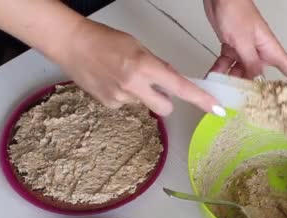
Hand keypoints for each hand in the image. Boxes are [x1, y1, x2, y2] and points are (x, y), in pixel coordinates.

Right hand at [53, 19, 220, 115]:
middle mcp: (133, 86)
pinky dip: (124, 96)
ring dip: (141, 94)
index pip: (180, 87)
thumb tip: (172, 81)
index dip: (199, 99)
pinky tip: (112, 82)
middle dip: (166, 100)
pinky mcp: (109, 105)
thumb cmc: (103, 40)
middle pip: (166, 108)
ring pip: (144, 104)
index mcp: (144, 67)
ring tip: (123, 76)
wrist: (72, 45)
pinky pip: (127, 105)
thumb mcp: (138, 47)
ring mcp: (120, 98)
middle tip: (155, 86)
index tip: (214, 108)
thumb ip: (157, 66)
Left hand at [204, 0, 286, 86]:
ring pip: (240, 73)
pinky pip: (227, 65)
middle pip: (260, 76)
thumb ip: (250, 62)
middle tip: (248, 106)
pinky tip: (213, 78)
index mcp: (269, 48)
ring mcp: (245, 50)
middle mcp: (259, 51)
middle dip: (254, 90)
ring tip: (223, 92)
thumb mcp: (244, 41)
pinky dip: (220, 70)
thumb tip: (256, 80)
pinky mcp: (232, 47)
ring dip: (231, 81)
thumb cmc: (236, 10)